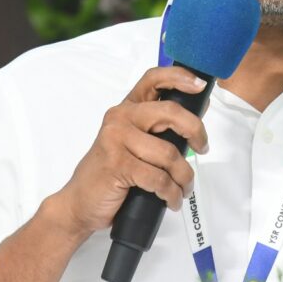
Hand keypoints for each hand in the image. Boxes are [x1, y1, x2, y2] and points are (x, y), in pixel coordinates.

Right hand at [55, 66, 209, 239]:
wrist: (80, 204)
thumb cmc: (111, 175)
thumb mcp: (134, 144)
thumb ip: (160, 128)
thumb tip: (197, 114)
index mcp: (127, 109)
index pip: (154, 79)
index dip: (181, 77)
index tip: (201, 86)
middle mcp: (120, 118)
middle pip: (171, 113)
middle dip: (196, 132)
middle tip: (202, 148)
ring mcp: (116, 140)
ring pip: (169, 154)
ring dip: (184, 176)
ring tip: (183, 188)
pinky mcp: (117, 165)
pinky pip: (159, 178)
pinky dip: (171, 193)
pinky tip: (171, 199)